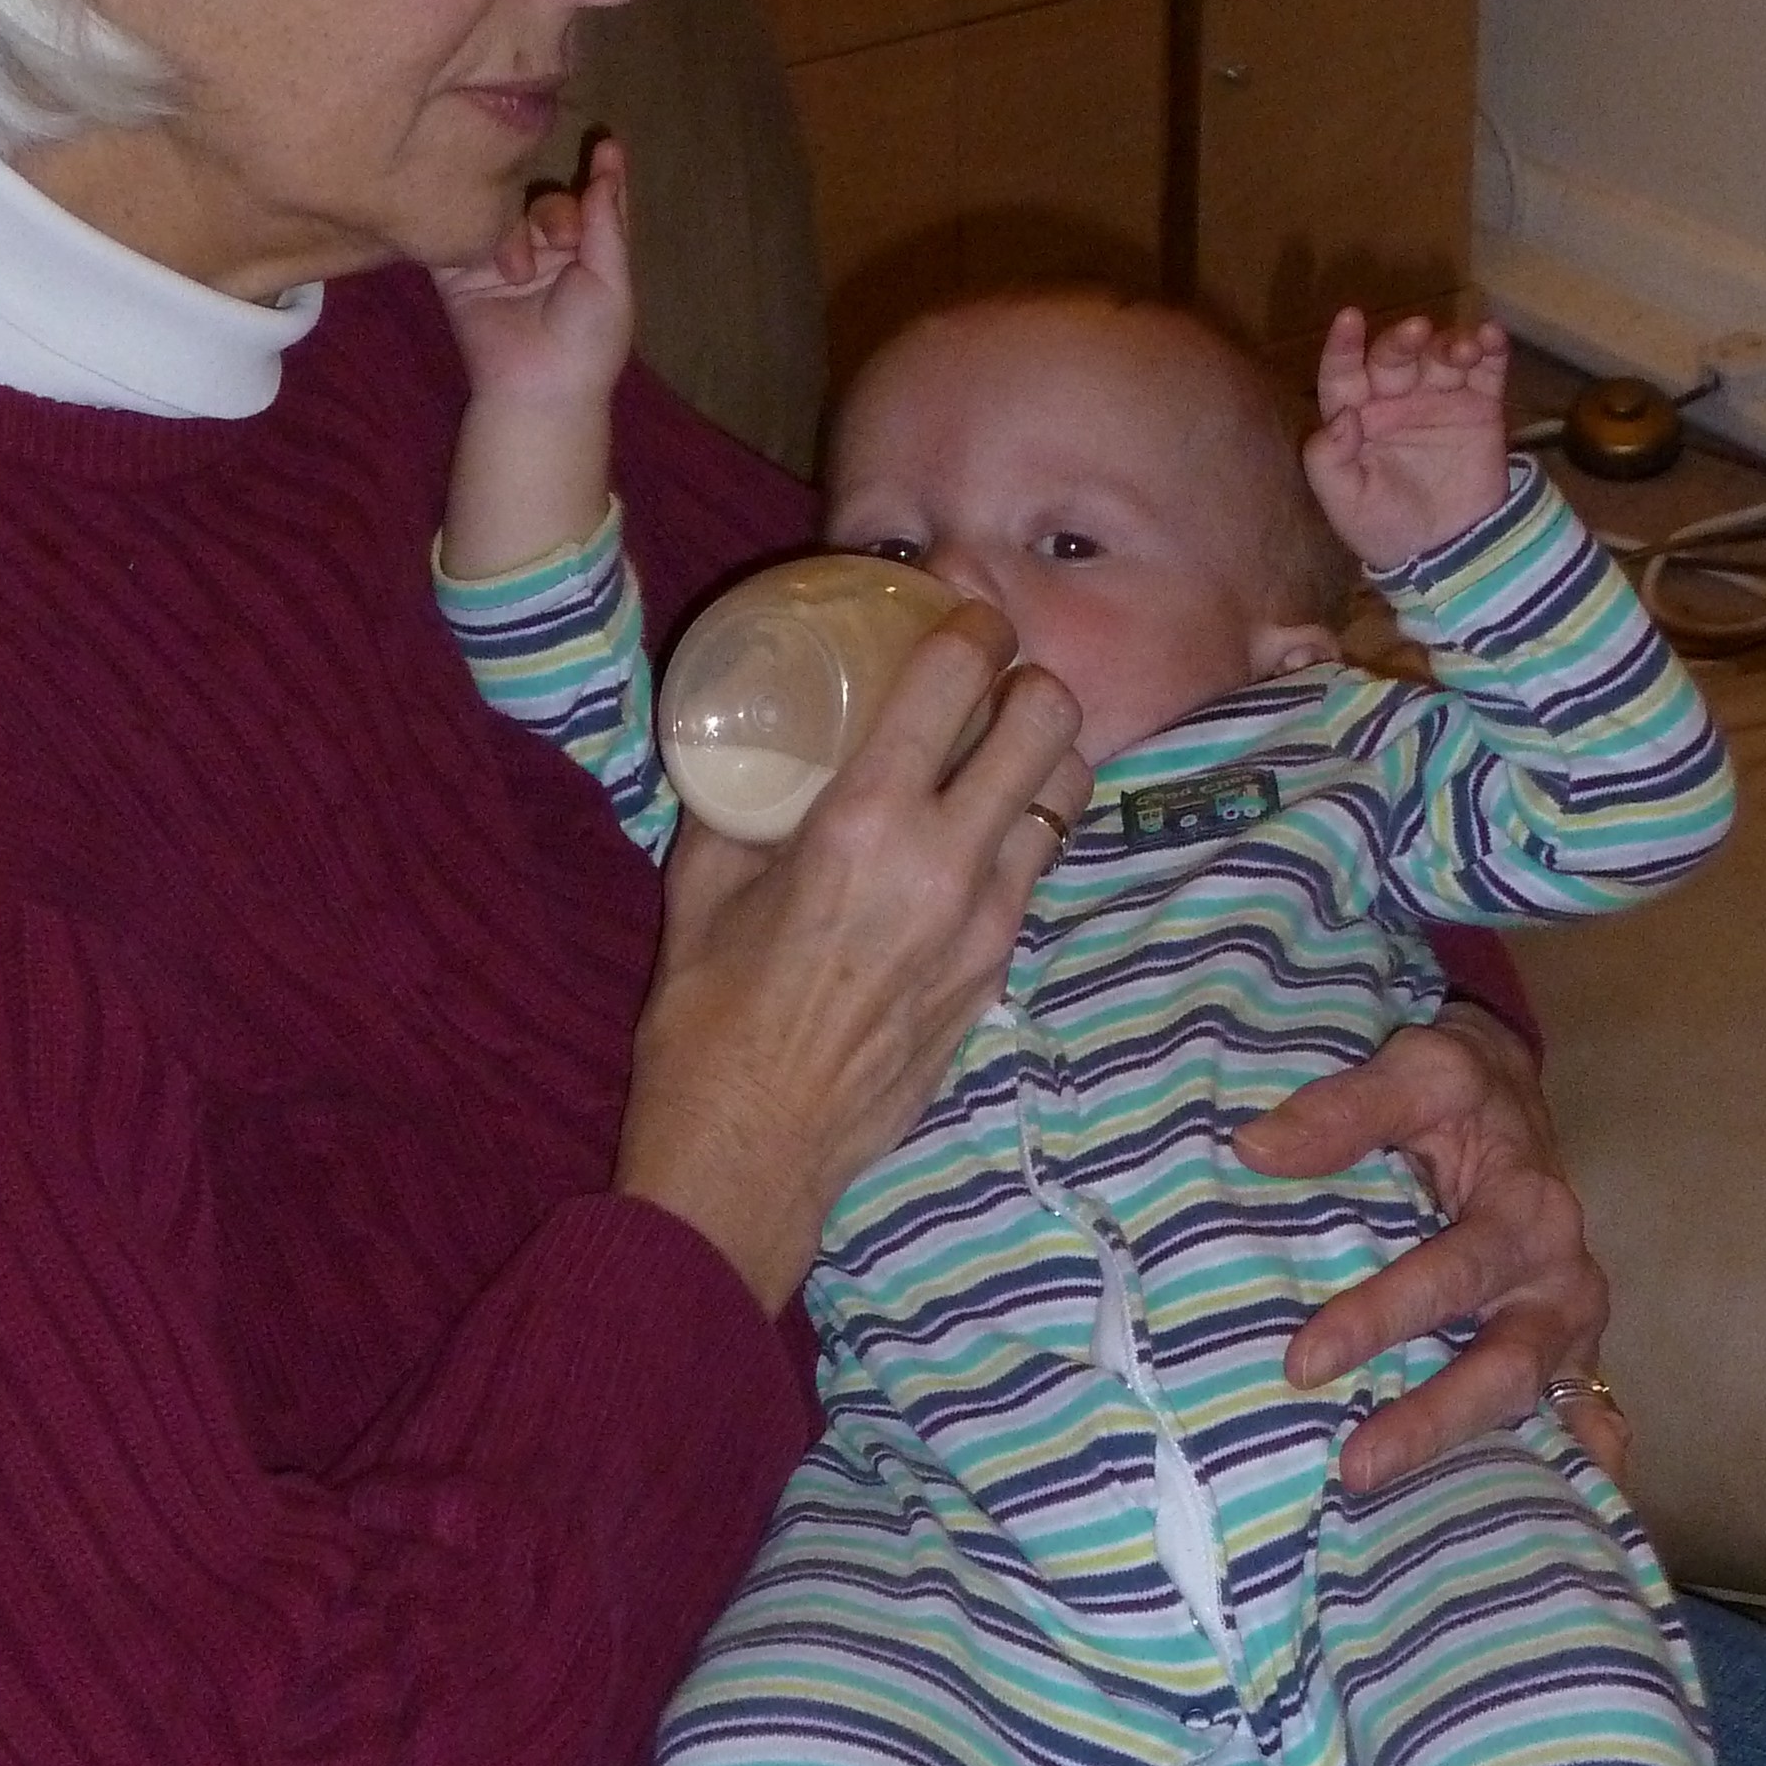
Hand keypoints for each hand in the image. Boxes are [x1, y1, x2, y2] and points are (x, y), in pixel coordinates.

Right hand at [431, 138, 633, 415]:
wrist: (539, 388)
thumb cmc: (588, 341)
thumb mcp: (612, 280)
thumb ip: (608, 223)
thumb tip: (609, 165)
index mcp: (585, 253)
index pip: (591, 202)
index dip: (600, 174)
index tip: (607, 144)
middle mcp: (543, 248)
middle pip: (545, 198)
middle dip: (556, 212)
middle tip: (564, 240)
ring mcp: (500, 255)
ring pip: (506, 209)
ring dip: (517, 232)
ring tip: (521, 271)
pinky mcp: (459, 268)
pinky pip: (460, 228)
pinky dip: (470, 226)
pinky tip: (484, 236)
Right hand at [616, 612, 1093, 1311]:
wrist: (756, 1154)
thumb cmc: (707, 1023)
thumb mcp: (700, 890)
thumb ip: (734, 805)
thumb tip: (745, 744)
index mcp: (864, 825)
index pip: (959, 678)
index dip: (972, 623)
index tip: (958, 610)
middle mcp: (947, 863)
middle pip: (1050, 721)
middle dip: (1026, 682)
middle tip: (987, 681)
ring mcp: (988, 923)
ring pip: (1066, 796)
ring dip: (1039, 761)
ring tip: (994, 756)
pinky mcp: (999, 972)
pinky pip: (1038, 871)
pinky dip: (1020, 835)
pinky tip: (972, 839)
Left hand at [1233, 1003, 1624, 1490]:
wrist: (1512, 1093)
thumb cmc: (1459, 1090)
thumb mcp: (1414, 1072)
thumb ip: (1343, 1110)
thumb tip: (1257, 1149)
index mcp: (1528, 1211)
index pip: (1450, 1276)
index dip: (1380, 1321)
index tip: (1303, 1363)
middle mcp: (1562, 1278)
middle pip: (1505, 1366)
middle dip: (1432, 1421)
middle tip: (1354, 1467)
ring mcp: (1572, 1324)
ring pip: (1529, 1403)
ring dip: (1470, 1454)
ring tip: (1403, 1500)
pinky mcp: (1570, 1353)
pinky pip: (1583, 1417)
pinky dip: (1575, 1464)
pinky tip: (1554, 1519)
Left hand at [1305, 307, 1513, 577]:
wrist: (1448, 551)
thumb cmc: (1385, 528)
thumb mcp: (1344, 503)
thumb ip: (1328, 460)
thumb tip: (1340, 416)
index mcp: (1357, 417)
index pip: (1343, 375)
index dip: (1343, 347)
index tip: (1349, 319)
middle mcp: (1396, 399)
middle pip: (1394, 357)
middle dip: (1402, 341)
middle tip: (1416, 332)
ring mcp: (1440, 398)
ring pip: (1440, 355)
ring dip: (1450, 343)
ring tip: (1464, 349)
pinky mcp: (1480, 406)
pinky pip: (1487, 370)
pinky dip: (1491, 349)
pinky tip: (1491, 337)